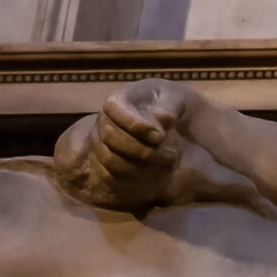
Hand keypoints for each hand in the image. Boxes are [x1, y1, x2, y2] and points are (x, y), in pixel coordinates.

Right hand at [56, 79, 198, 210]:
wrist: (166, 120)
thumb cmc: (170, 104)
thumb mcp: (177, 97)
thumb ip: (170, 105)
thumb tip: (164, 119)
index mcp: (120, 98)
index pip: (115, 107)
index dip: (134, 124)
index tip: (160, 137)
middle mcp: (104, 119)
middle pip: (110, 137)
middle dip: (142, 150)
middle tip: (173, 155)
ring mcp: (100, 141)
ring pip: (110, 159)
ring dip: (140, 167)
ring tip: (169, 166)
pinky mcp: (102, 161)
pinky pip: (110, 176)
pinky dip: (134, 179)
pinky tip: (157, 177)